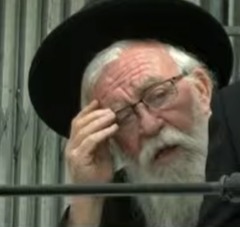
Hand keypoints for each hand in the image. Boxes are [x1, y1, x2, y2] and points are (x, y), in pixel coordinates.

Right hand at [65, 100, 118, 226]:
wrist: (92, 193)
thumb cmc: (97, 174)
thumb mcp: (102, 151)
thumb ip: (103, 138)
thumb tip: (111, 122)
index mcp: (75, 143)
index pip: (77, 122)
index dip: (87, 110)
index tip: (98, 101)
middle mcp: (71, 146)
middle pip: (79, 123)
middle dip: (95, 114)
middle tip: (110, 110)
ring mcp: (73, 153)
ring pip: (84, 131)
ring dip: (99, 121)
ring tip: (112, 116)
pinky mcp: (78, 160)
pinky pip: (90, 142)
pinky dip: (102, 133)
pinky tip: (112, 129)